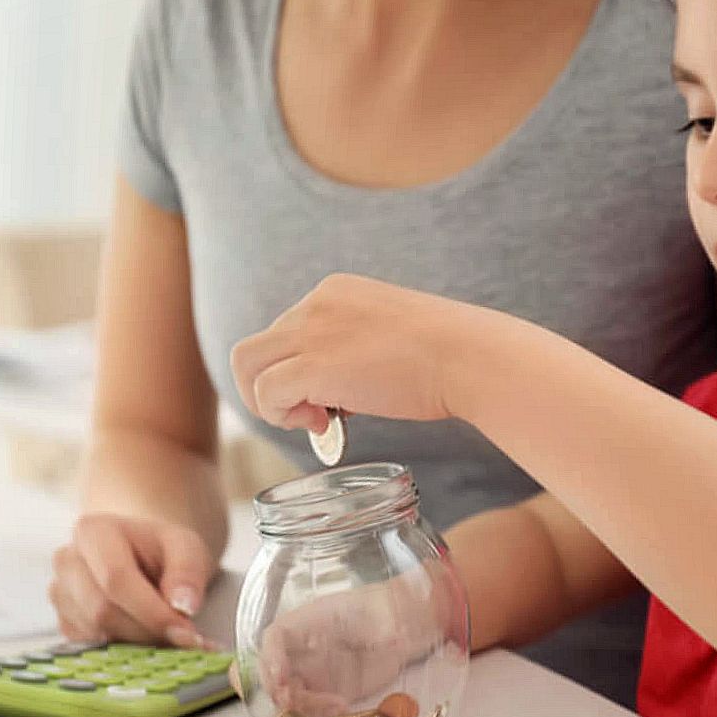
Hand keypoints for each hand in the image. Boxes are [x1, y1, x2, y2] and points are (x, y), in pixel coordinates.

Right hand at [49, 513, 219, 649]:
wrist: (142, 557)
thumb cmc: (161, 550)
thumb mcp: (186, 547)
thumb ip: (188, 571)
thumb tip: (182, 606)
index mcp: (93, 531)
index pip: (116, 579)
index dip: (151, 611)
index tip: (185, 631)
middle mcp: (67, 561)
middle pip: (102, 611)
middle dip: (146, 631)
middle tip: (181, 638)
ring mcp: (60, 593)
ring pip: (96, 633)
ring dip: (137, 642)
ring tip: (164, 632)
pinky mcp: (64, 622)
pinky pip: (90, 647)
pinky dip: (122, 649)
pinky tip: (142, 635)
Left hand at [230, 273, 512, 432]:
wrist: (469, 357)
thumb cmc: (447, 357)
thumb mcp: (391, 338)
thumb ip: (355, 353)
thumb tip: (332, 396)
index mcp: (335, 292)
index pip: (287, 332)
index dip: (299, 371)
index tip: (333, 398)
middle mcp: (315, 303)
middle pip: (257, 348)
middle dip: (275, 388)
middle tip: (312, 415)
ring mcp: (311, 331)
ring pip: (246, 366)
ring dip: (268, 402)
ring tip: (309, 420)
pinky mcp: (312, 365)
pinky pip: (265, 392)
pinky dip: (281, 415)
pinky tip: (320, 425)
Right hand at [251, 574, 451, 716]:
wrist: (398, 628)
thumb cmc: (384, 611)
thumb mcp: (381, 612)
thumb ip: (382, 625)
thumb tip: (396, 636)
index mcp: (305, 623)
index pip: (275, 638)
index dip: (271, 658)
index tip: (281, 675)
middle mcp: (301, 652)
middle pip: (270, 673)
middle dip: (276, 689)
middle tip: (293, 699)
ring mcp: (311, 675)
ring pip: (287, 697)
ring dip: (302, 707)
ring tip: (335, 706)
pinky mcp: (325, 694)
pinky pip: (309, 712)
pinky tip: (342, 711)